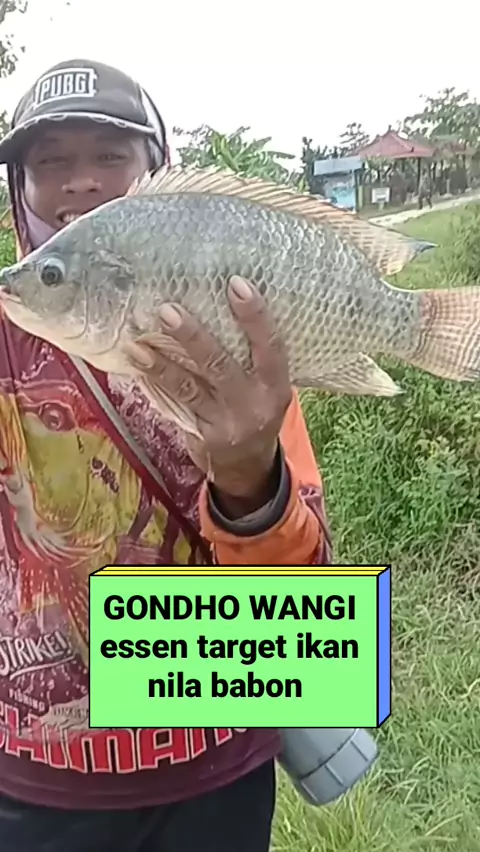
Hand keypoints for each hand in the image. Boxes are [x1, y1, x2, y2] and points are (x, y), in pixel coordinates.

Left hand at [124, 276, 291, 516]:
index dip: (255, 316)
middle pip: (220, 365)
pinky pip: (176, 403)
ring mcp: (226, 421)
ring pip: (190, 387)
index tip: (236, 284)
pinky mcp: (202, 434)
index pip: (271, 346)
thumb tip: (217, 299)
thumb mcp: (267, 385)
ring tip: (138, 341)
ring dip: (161, 362)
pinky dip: (155, 380)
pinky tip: (137, 361)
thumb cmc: (256, 408)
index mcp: (276, 384)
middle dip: (192, 336)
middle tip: (167, 310)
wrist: (249, 467)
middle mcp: (253, 403)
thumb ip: (252, 355)